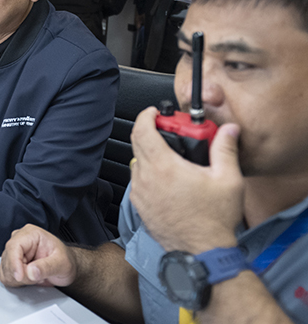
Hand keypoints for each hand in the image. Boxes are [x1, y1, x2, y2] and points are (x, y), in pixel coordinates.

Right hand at [0, 224, 77, 287]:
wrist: (65, 267)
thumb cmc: (65, 260)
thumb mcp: (62, 263)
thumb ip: (47, 267)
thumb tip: (30, 272)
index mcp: (30, 234)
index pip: (14, 246)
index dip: (14, 263)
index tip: (20, 277)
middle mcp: (19, 240)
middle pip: (8, 260)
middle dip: (21, 274)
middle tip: (38, 277)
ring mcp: (14, 252)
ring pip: (5, 270)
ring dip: (19, 279)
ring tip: (36, 276)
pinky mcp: (11, 263)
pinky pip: (5, 276)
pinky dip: (15, 282)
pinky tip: (29, 279)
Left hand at [129, 108, 242, 253]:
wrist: (202, 252)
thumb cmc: (213, 219)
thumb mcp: (227, 180)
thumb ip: (225, 149)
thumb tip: (228, 130)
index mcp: (163, 167)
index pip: (142, 130)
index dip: (146, 116)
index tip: (154, 112)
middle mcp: (146, 178)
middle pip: (137, 143)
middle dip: (149, 132)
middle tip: (168, 131)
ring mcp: (140, 194)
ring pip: (136, 163)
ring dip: (149, 154)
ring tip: (171, 157)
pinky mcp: (139, 207)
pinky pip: (138, 181)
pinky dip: (148, 173)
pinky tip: (167, 179)